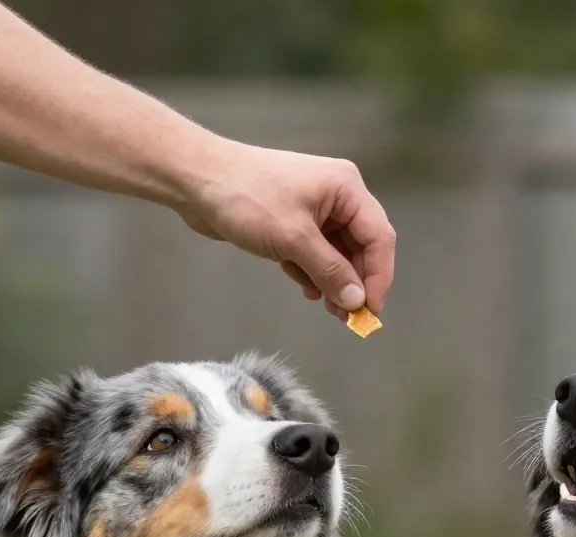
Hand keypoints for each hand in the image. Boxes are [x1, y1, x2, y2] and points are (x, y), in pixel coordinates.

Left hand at [176, 138, 395, 319]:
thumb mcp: (293, 239)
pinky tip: (305, 287)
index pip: (379, 237)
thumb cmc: (245, 197)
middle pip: (362, 247)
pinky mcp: (294, 221)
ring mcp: (315, 208)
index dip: (379, 277)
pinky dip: (313, 272)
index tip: (369, 311)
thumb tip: (356, 301)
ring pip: (338, 253)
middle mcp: (336, 196)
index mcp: (345, 188)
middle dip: (355, 282)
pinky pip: (316, 253)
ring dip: (334, 282)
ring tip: (327, 307)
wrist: (197, 180)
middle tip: (347, 317)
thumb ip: (329, 271)